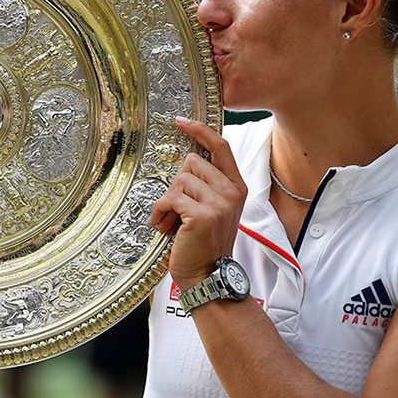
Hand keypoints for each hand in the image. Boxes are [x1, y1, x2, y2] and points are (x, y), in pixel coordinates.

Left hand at [150, 117, 246, 291]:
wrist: (207, 276)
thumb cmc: (203, 243)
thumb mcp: (213, 209)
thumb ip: (207, 184)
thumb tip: (185, 163)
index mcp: (237, 187)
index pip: (221, 146)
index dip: (200, 130)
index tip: (180, 121)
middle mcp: (232, 192)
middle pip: (192, 162)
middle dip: (177, 185)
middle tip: (176, 209)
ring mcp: (220, 203)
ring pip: (179, 180)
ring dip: (167, 202)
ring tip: (171, 221)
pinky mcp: (203, 214)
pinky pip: (170, 198)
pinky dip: (161, 212)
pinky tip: (164, 227)